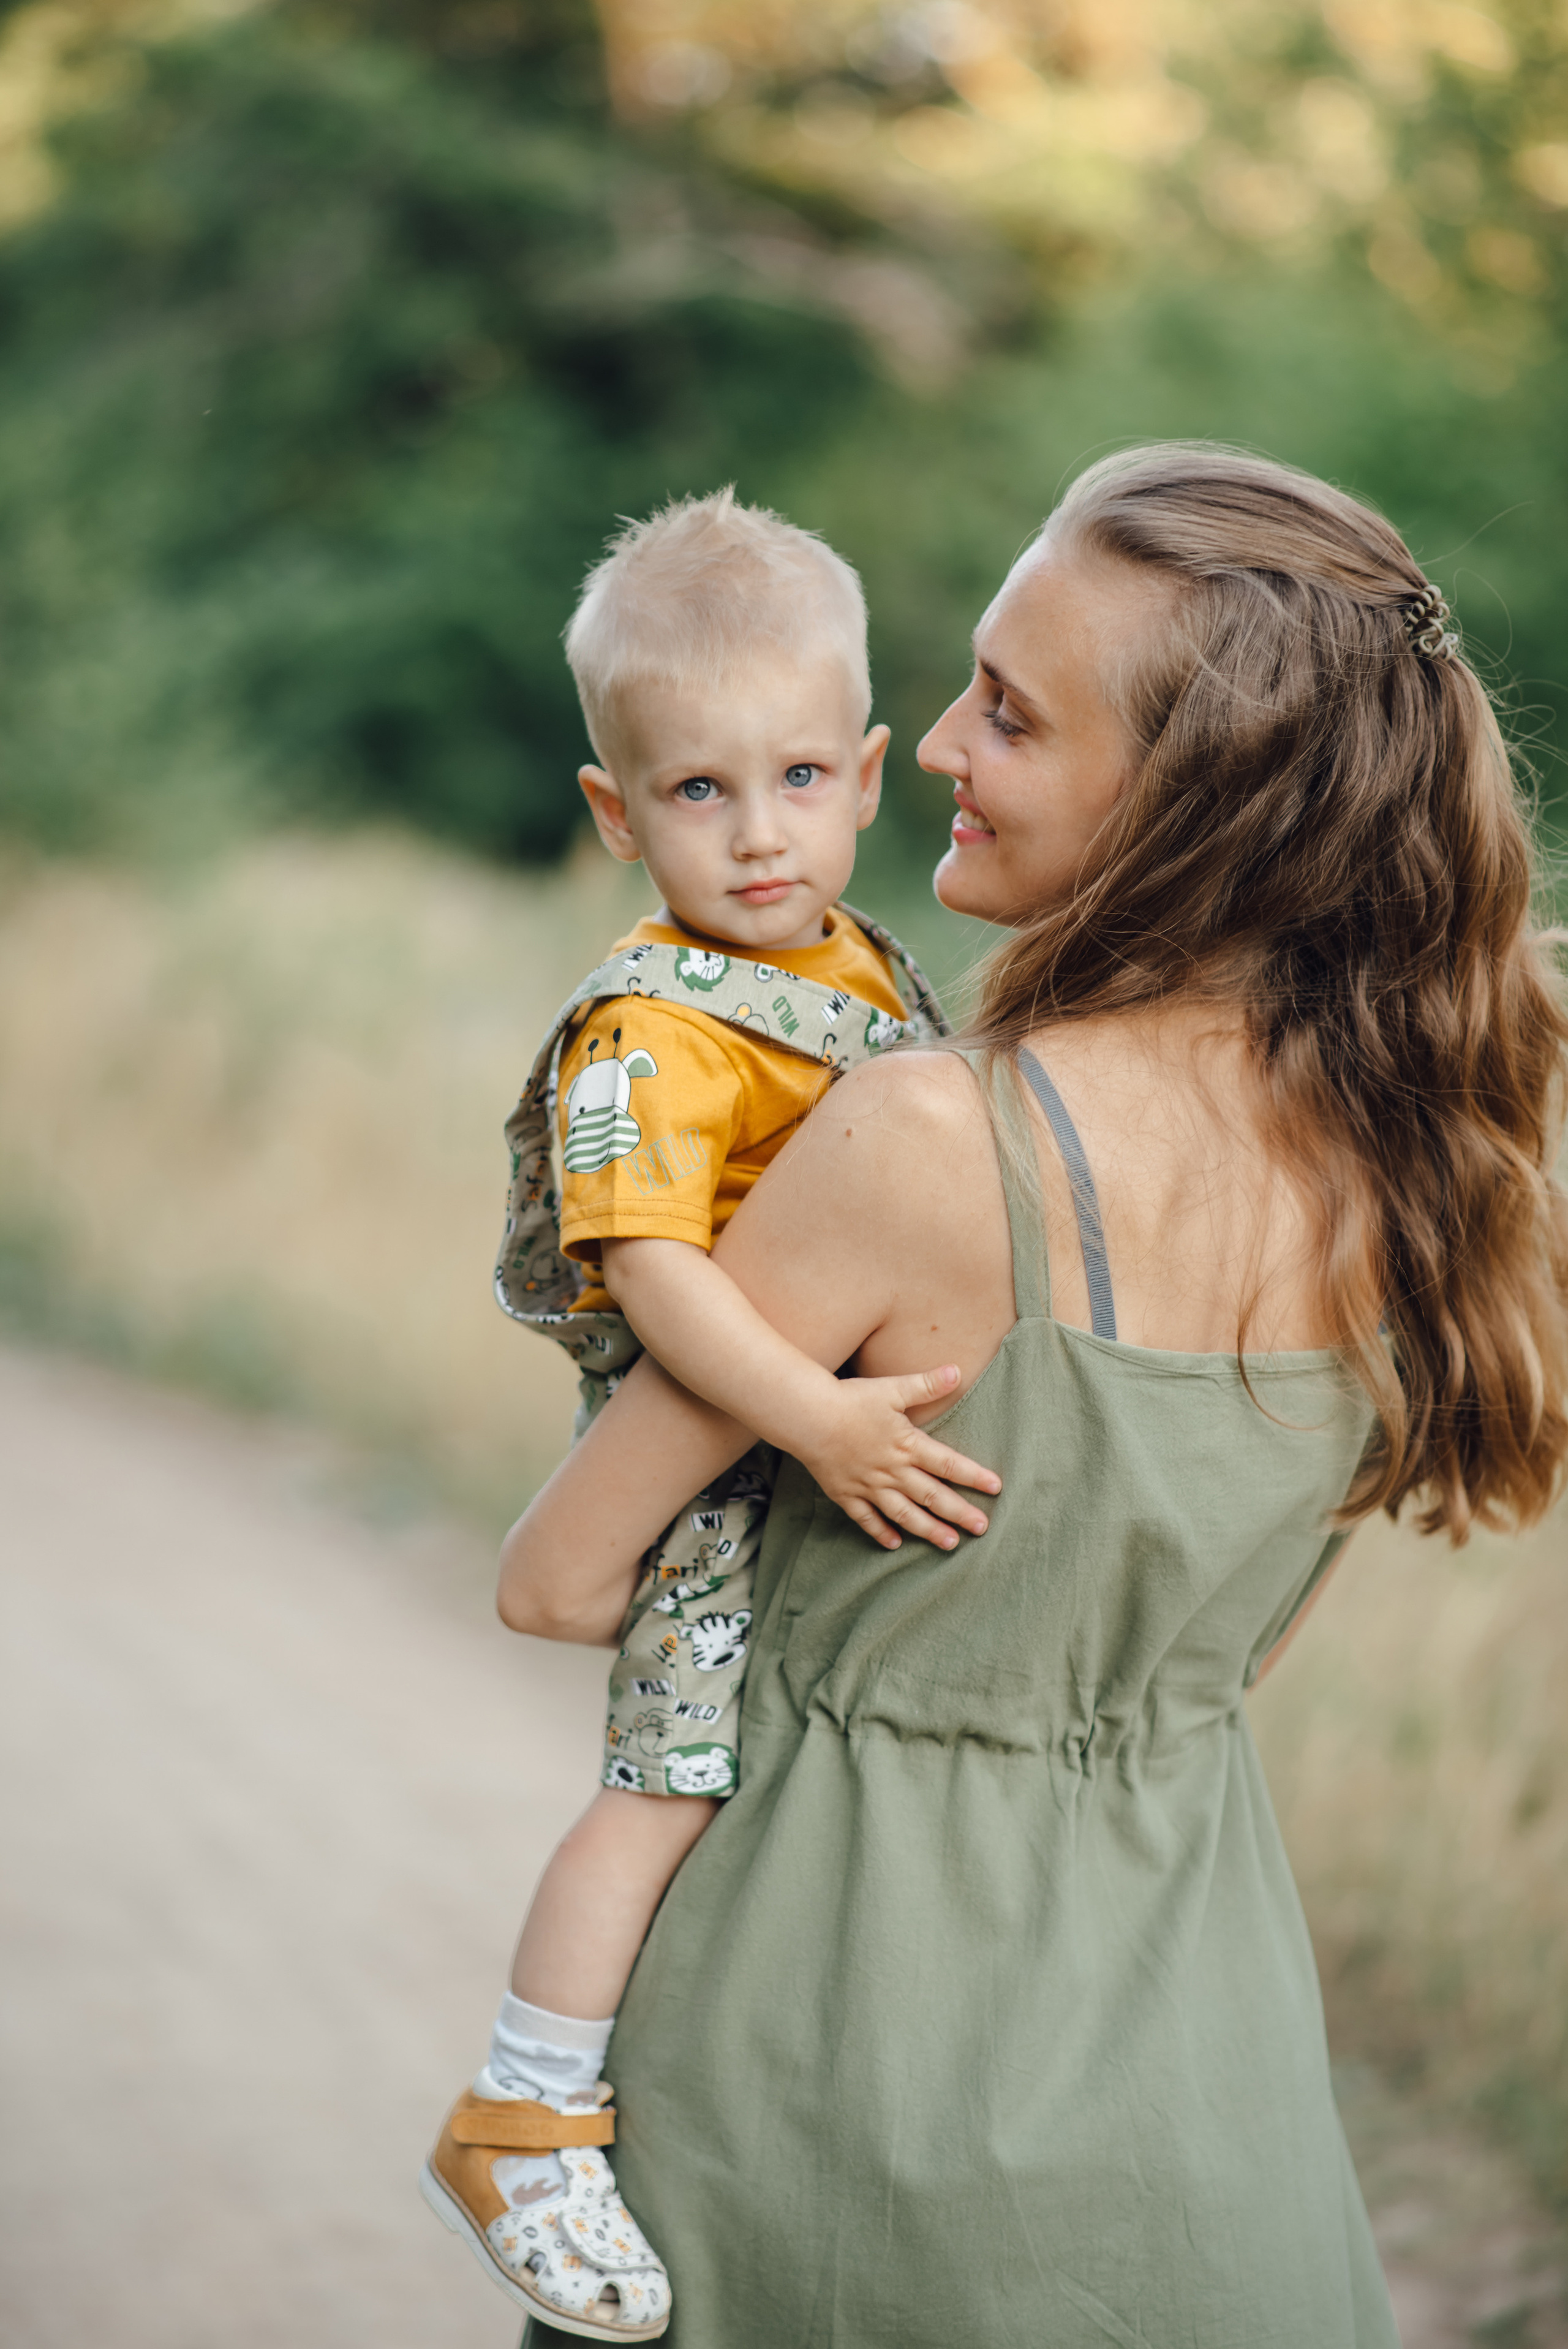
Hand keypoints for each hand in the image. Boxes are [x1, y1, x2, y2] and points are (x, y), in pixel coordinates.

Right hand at [796, 1364, 1000, 1552]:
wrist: (807, 1417)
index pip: (948, 1464)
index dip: (974, 1476)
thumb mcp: (891, 1388)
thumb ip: (925, 1384)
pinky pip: (866, 1519)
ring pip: (905, 1514)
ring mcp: (869, 1486)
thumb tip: (956, 1370)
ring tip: (950, 1543)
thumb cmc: (850, 1400)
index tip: (996, 1488)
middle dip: (960, 1513)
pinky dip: (881, 1532)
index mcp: (907, 1445)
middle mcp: (892, 1471)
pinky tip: (895, 1544)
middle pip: (933, 1496)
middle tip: (982, 1529)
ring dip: (929, 1530)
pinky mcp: (846, 1494)